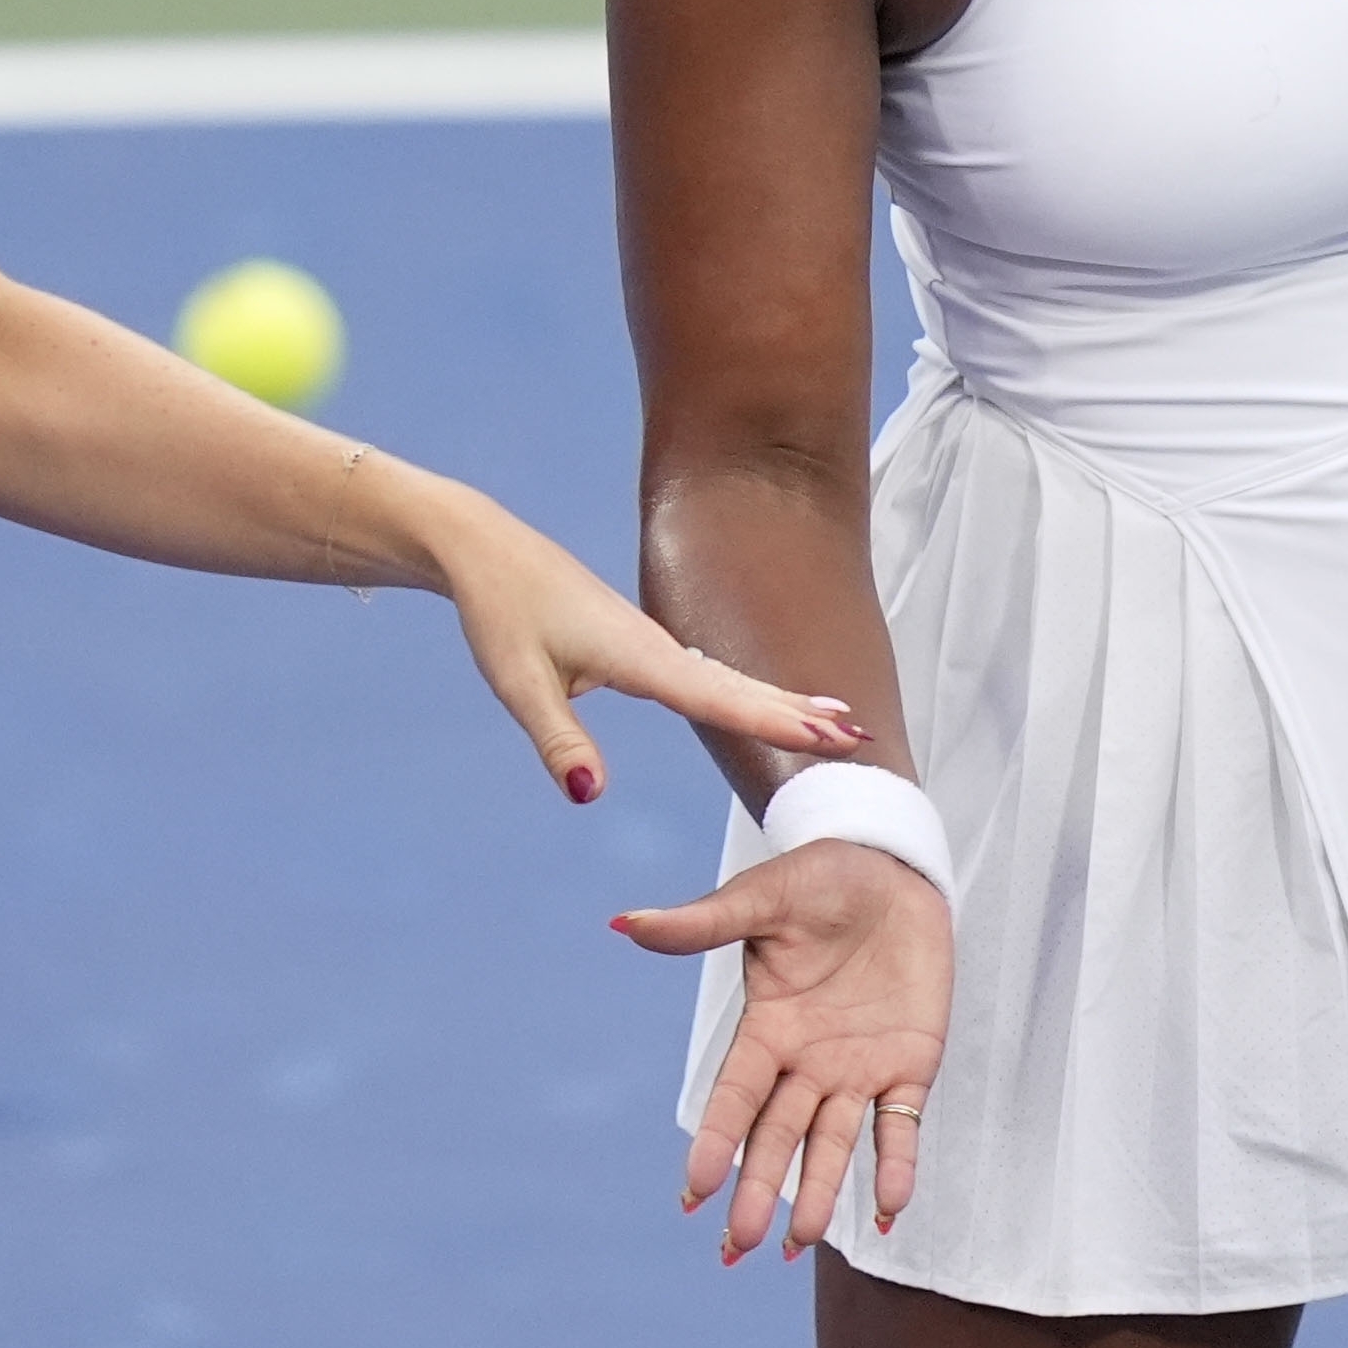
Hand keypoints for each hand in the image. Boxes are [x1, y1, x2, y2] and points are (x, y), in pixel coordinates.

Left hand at [423, 498, 866, 805]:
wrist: (484, 551)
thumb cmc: (499, 612)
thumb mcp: (516, 682)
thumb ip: (557, 739)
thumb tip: (588, 795)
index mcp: (637, 656)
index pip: (718, 698)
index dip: (775, 721)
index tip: (832, 736)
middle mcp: (657, 648)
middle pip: (740, 687)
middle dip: (800, 712)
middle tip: (862, 735)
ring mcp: (652, 644)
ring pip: (730, 680)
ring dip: (784, 701)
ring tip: (837, 720)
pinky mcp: (640, 646)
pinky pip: (709, 676)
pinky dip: (746, 693)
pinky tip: (761, 703)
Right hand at [614, 837, 953, 1262]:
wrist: (892, 868)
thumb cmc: (820, 879)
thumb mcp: (762, 899)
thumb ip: (702, 924)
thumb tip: (624, 922)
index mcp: (766, 1028)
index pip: (735, 1095)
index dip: (716, 1140)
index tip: (694, 1191)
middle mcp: (805, 1061)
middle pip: (776, 1135)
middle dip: (757, 1187)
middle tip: (735, 1245)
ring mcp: (857, 1068)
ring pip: (833, 1144)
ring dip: (818, 1193)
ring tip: (798, 1243)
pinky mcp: (910, 1064)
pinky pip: (901, 1126)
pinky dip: (895, 1167)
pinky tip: (890, 1210)